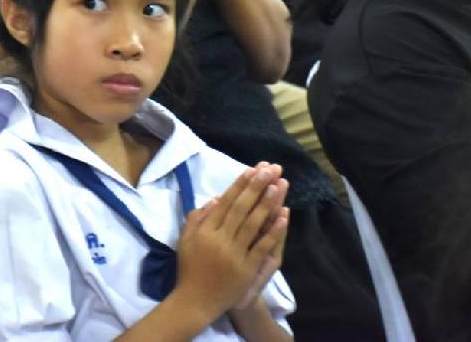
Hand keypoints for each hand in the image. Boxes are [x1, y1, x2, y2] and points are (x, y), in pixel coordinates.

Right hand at [172, 164, 290, 323]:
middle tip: (271, 169)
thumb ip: (197, 217)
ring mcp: (235, 253)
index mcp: (205, 230)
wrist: (196, 300)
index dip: (241, 184)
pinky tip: (284, 215)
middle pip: (242, 207)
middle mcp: (220, 238)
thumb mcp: (186, 239)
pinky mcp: (246, 268)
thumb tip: (217, 198)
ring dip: (268, 202)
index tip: (253, 168)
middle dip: (258, 186)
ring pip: (254, 223)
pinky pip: (263, 246)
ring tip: (280, 184)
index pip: (227, 201)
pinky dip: (274, 230)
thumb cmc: (190, 268)